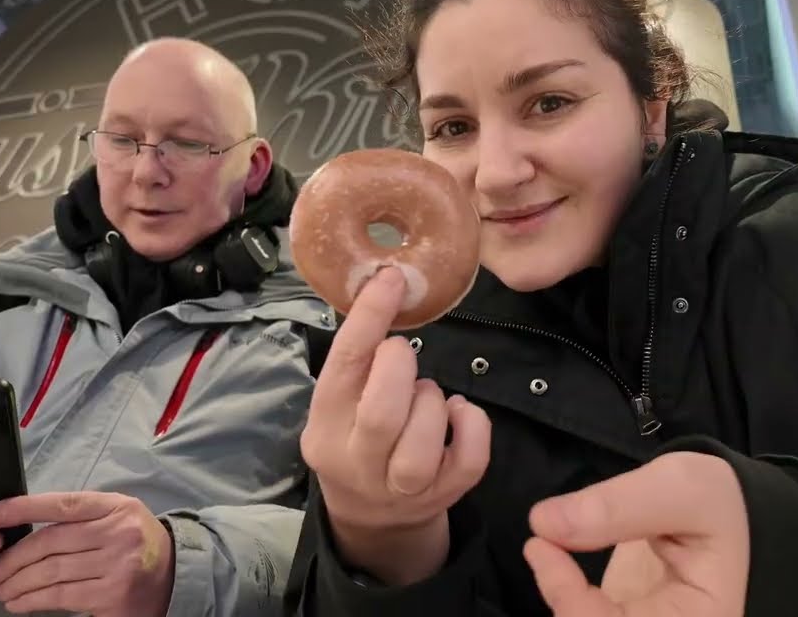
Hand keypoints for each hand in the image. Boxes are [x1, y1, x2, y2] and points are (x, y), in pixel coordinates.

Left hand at [0, 491, 172, 616]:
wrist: (175, 574)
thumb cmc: (135, 543)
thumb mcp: (115, 517)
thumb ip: (78, 519)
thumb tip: (18, 529)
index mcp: (115, 507)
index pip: (61, 504)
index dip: (19, 508)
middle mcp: (118, 531)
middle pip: (48, 543)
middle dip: (11, 559)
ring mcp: (118, 564)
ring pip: (50, 572)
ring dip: (16, 583)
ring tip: (0, 589)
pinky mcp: (113, 594)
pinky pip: (60, 596)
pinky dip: (31, 601)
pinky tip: (18, 603)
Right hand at [300, 267, 491, 584]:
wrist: (372, 518)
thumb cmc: (356, 439)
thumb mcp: (340, 404)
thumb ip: (357, 363)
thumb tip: (388, 287)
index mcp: (325, 427)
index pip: (343, 366)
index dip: (369, 318)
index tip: (391, 278)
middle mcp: (357, 462)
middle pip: (381, 413)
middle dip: (402, 369)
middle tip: (403, 356)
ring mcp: (401, 487)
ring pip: (422, 442)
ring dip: (432, 400)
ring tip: (427, 395)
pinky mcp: (443, 496)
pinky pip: (469, 460)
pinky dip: (472, 425)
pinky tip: (459, 412)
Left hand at [524, 452, 750, 616]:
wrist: (726, 512)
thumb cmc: (714, 502)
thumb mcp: (680, 489)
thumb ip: (618, 506)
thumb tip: (544, 524)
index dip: (569, 601)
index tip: (541, 546)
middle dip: (564, 603)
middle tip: (541, 548)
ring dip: (559, 598)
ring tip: (546, 550)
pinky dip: (560, 593)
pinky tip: (551, 559)